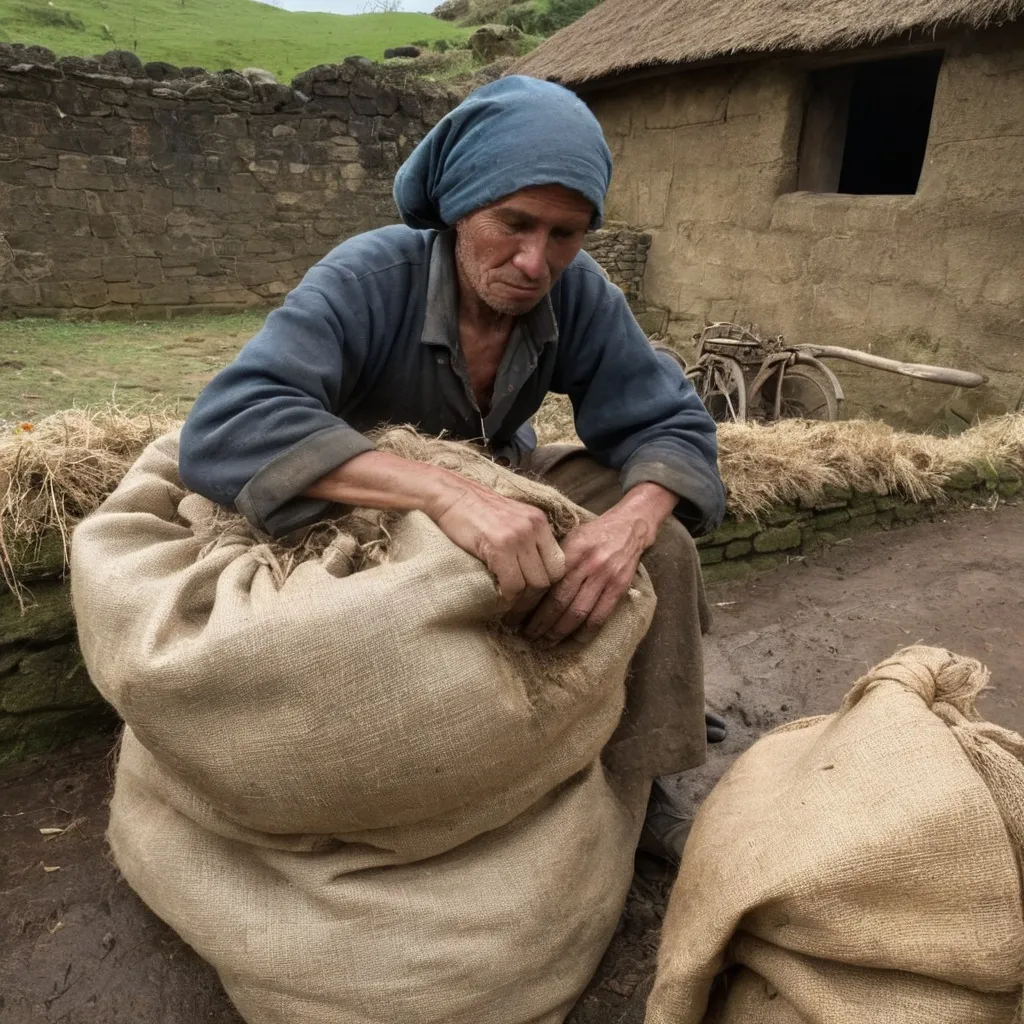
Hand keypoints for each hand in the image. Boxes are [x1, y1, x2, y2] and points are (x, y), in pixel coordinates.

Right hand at [426, 479, 565, 614]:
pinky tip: (498, 597)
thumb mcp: (510, 519)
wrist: (449, 495)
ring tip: (509, 609)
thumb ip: (526, 540)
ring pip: (533, 584)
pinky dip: (507, 597)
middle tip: (521, 609)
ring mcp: (518, 536)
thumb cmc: (473, 511)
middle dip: (535, 598)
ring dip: (521, 601)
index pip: (558, 563)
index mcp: (539, 521)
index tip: (533, 596)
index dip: (547, 584)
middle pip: (549, 576)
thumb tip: (532, 572)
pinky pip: (513, 584)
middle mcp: (534, 527)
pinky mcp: (500, 546)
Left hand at [522, 482, 677, 644]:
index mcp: (571, 549)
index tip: (516, 616)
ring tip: (545, 643)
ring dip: (559, 632)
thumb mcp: (570, 537)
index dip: (529, 604)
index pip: (545, 583)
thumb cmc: (594, 533)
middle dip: (540, 623)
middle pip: (559, 601)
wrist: (629, 526)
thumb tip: (527, 583)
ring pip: (578, 612)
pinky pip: (600, 617)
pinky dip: (585, 633)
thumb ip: (554, 559)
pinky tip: (572, 641)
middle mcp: (588, 564)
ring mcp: (605, 577)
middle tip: (526, 635)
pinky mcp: (619, 588)